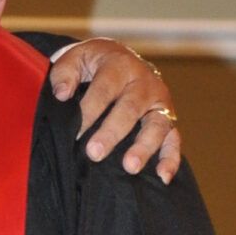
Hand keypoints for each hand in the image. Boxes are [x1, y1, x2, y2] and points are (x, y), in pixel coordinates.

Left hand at [47, 40, 182, 183]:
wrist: (122, 58)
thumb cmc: (94, 63)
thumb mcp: (77, 57)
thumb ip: (65, 73)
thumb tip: (61, 94)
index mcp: (120, 65)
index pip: (104, 89)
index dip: (90, 110)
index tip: (75, 132)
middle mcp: (144, 82)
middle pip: (130, 108)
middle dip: (112, 132)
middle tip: (94, 153)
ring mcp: (160, 102)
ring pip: (156, 125)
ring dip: (144, 147)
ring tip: (129, 167)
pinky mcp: (169, 119)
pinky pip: (174, 140)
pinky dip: (170, 158)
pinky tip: (162, 177)